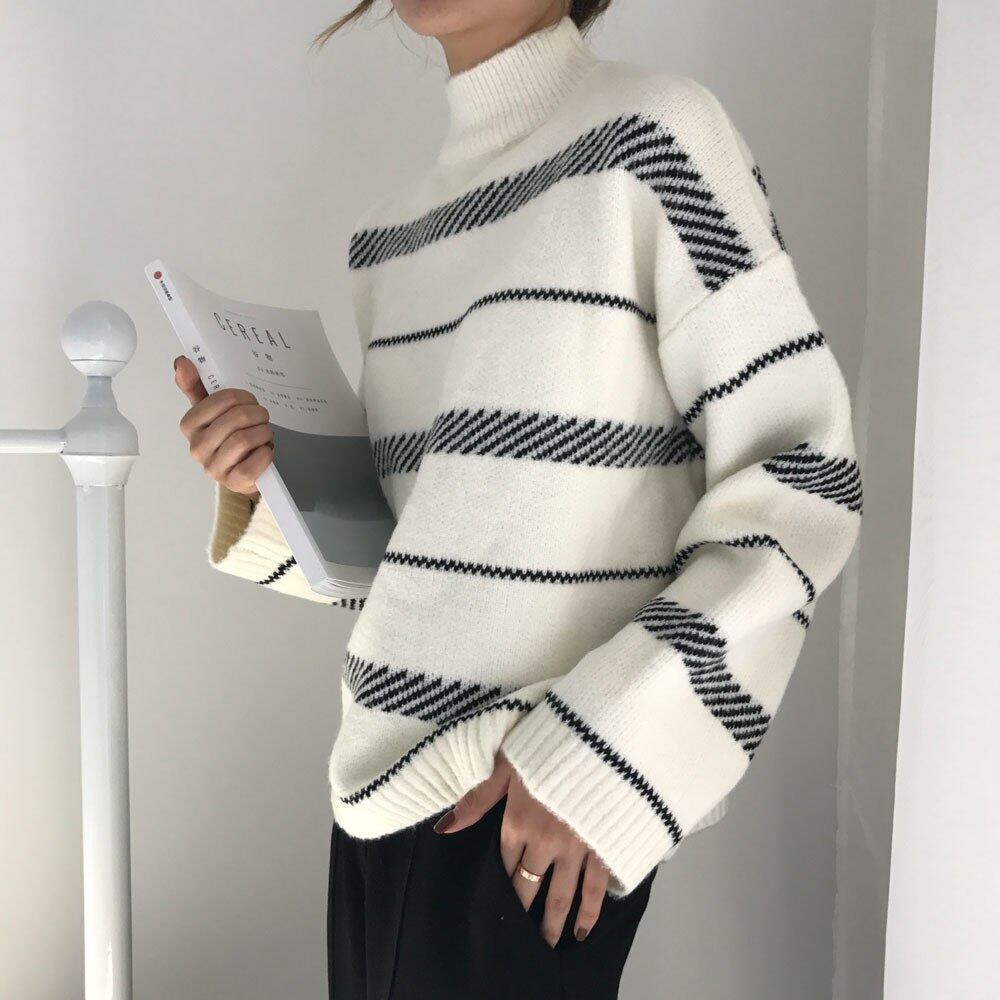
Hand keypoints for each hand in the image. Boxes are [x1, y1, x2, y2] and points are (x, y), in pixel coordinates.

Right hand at [174, 355, 270, 499]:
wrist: (242, 470)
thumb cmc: (227, 435)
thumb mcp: (211, 410)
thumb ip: (195, 385)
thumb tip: (182, 362)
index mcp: (189, 425)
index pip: (222, 400)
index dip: (243, 397)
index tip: (250, 401)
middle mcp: (197, 448)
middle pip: (237, 418)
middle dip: (257, 414)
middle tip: (263, 416)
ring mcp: (214, 468)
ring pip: (245, 439)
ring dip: (263, 432)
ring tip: (265, 433)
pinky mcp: (233, 482)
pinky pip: (253, 464)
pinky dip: (265, 453)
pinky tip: (265, 450)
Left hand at [433, 751, 609, 946]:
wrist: (599, 738)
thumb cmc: (548, 742)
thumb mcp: (507, 761)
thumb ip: (479, 797)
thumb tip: (444, 827)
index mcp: (517, 820)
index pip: (504, 860)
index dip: (500, 881)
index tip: (496, 902)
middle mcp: (544, 841)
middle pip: (528, 884)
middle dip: (522, 911)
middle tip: (520, 939)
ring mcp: (576, 847)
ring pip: (560, 895)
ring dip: (552, 924)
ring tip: (547, 945)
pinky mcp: (603, 846)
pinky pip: (596, 888)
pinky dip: (590, 912)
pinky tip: (583, 930)